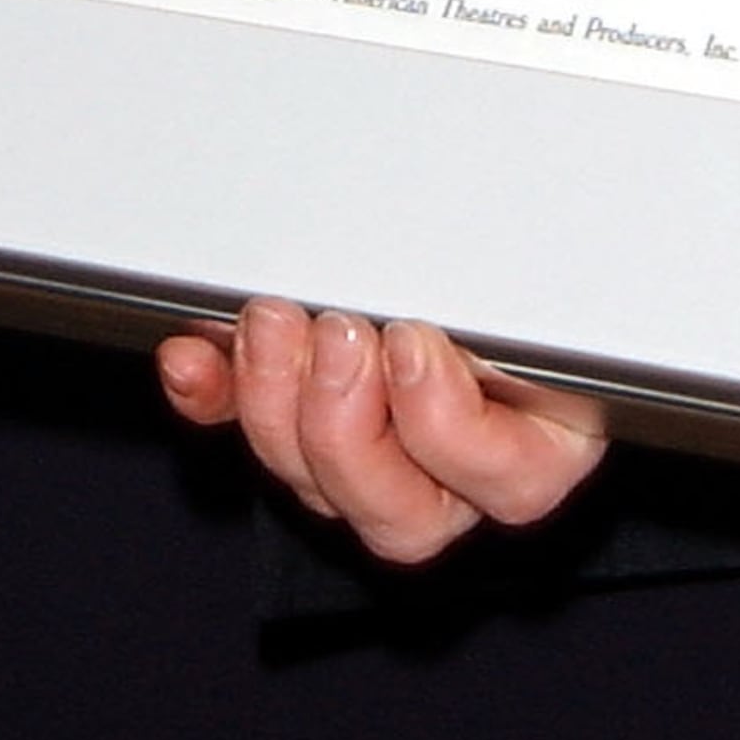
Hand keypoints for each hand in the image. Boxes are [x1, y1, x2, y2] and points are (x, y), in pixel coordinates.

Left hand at [158, 298, 606, 565]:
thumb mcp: (540, 271)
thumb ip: (545, 279)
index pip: (510, 479)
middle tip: (338, 333)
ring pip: (317, 487)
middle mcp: (454, 471)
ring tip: (274, 324)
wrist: (476, 226)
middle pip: (400, 512)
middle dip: (348, 423)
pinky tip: (194, 358)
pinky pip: (245, 433)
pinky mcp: (291, 418)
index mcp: (539, 436)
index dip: (448, 427)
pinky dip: (212, 396)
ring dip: (277, 406)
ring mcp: (369, 455)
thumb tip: (518, 272)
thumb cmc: (524, 262)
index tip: (414, 345)